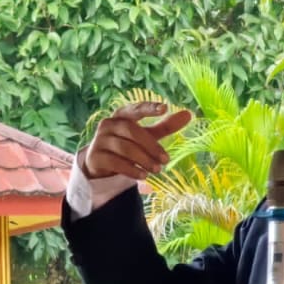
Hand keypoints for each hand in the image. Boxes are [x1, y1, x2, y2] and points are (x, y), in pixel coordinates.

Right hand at [78, 100, 192, 179]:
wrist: (99, 164)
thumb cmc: (126, 145)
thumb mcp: (146, 136)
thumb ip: (164, 126)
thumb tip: (188, 114)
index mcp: (121, 115)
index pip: (135, 108)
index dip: (148, 108)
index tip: (164, 108)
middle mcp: (108, 125)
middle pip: (131, 131)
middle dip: (151, 146)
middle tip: (166, 160)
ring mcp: (100, 141)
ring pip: (125, 148)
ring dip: (144, 159)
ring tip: (157, 170)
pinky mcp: (96, 157)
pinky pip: (116, 162)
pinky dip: (132, 169)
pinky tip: (143, 175)